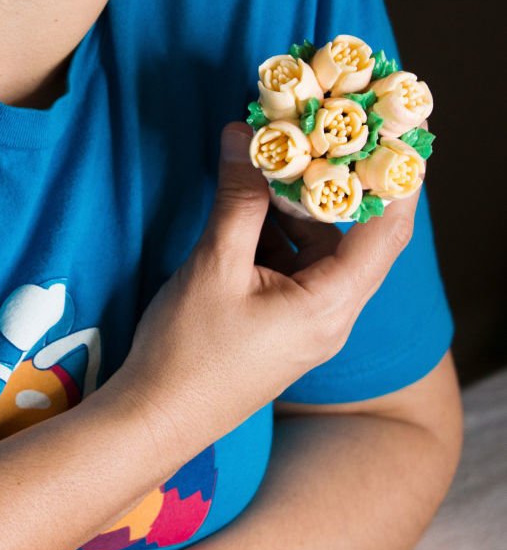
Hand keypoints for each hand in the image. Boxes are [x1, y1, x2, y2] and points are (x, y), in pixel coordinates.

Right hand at [112, 122, 418, 461]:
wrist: (154, 418)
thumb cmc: (188, 351)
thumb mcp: (214, 264)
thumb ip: (238, 198)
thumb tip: (245, 135)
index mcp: (331, 304)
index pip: (385, 231)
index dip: (395, 179)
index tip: (393, 132)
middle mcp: (331, 314)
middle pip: (353, 236)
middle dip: (339, 183)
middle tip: (323, 131)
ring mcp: (306, 322)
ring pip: (318, 248)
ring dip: (298, 205)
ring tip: (275, 157)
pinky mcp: (279, 324)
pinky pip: (291, 266)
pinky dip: (276, 231)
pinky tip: (248, 202)